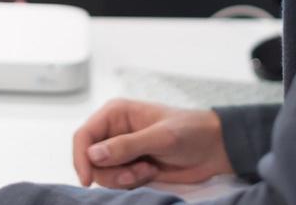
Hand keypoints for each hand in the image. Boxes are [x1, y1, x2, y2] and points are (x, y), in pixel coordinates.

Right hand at [71, 99, 232, 188]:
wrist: (214, 149)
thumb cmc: (190, 132)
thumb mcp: (160, 137)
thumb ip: (127, 146)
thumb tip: (93, 154)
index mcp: (115, 114)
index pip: (84, 135)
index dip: (81, 158)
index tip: (87, 180)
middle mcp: (114, 131)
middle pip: (90, 159)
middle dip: (112, 172)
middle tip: (138, 172)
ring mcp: (122, 151)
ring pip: (103, 173)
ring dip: (124, 178)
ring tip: (148, 170)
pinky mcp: (131, 167)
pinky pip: (117, 182)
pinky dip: (132, 183)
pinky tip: (151, 173)